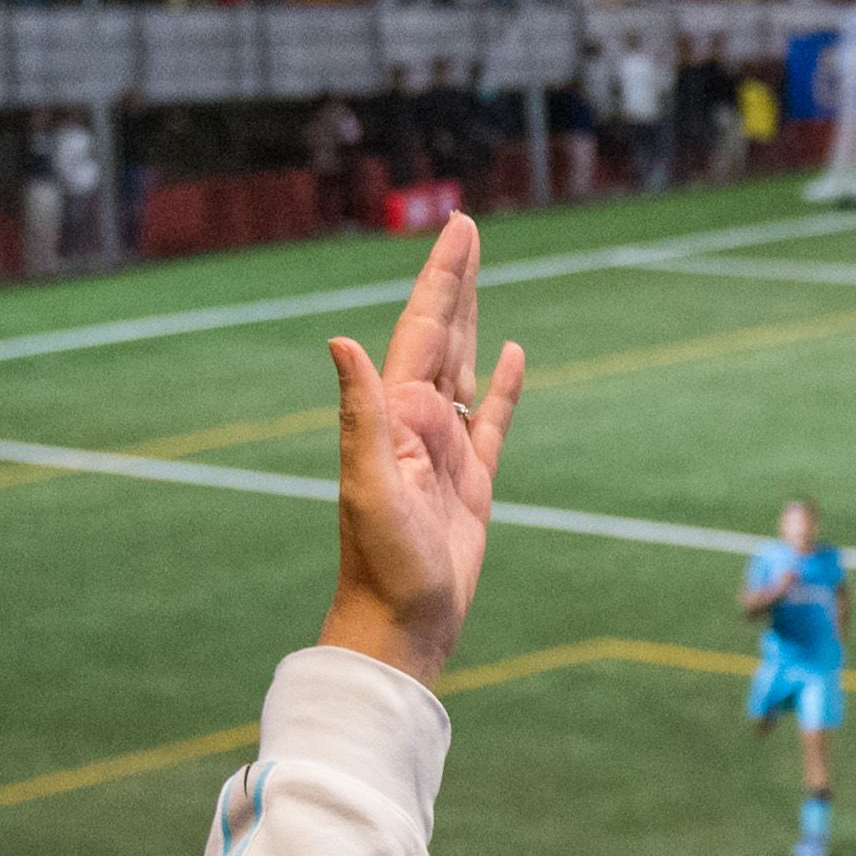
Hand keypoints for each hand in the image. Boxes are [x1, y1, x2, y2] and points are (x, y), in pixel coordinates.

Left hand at [320, 216, 524, 682]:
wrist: (400, 624)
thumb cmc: (381, 564)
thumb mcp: (368, 486)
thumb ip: (361, 415)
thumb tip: (342, 342)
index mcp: (394, 415)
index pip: (422, 330)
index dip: (442, 279)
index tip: (458, 231)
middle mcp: (416, 422)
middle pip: (442, 335)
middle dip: (455, 282)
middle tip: (467, 231)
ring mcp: (445, 450)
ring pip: (464, 367)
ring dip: (475, 321)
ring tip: (481, 277)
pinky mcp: (472, 481)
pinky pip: (492, 419)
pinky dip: (503, 385)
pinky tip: (514, 357)